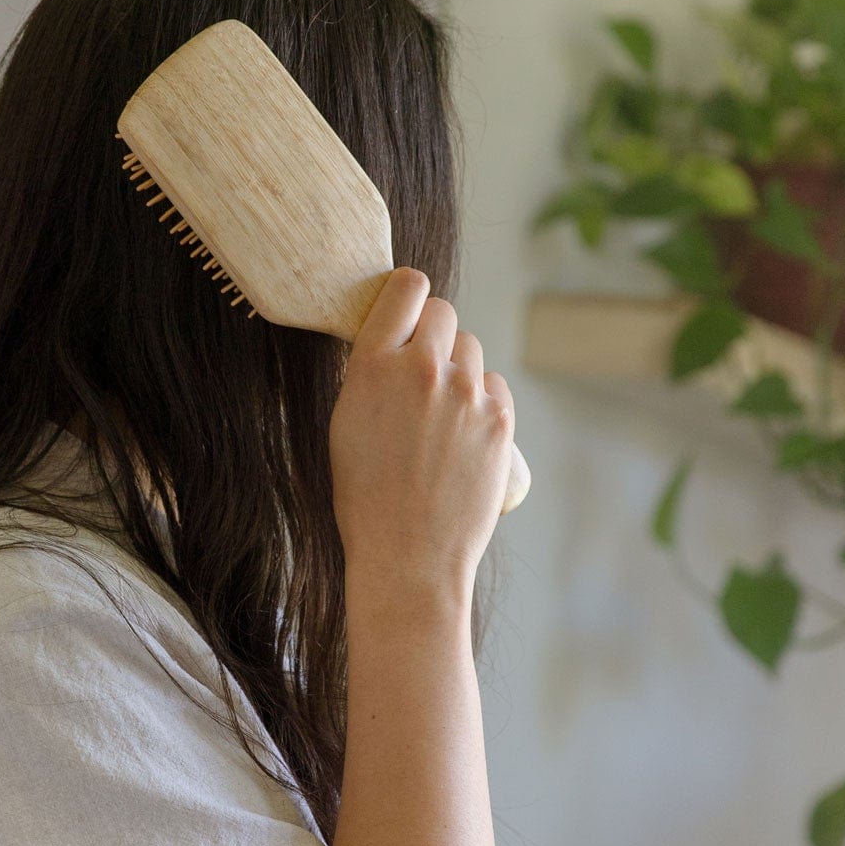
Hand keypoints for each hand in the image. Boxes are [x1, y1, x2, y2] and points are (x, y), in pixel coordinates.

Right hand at [329, 268, 514, 598]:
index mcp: (372, 366)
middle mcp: (421, 369)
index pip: (405, 288)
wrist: (408, 556)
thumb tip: (394, 341)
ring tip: (440, 416)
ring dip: (457, 369)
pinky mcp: (499, 419)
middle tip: (421, 373)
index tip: (407, 311)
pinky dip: (481, 402)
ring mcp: (465, 393)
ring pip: (471, 351)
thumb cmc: (366, 499)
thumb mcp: (345, 424)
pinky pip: (493, 386)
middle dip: (433, 335)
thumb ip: (370, 375)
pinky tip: (462, 436)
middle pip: (443, 314)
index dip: (408, 296)